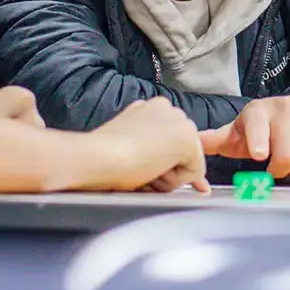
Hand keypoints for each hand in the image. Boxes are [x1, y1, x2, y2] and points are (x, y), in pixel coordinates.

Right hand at [91, 99, 207, 192]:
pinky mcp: (187, 140)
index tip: (145, 168)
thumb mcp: (130, 147)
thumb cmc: (101, 157)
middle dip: (165, 167)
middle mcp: (168, 109)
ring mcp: (180, 122)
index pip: (169, 141)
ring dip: (168, 174)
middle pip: (181, 151)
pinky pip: (194, 173)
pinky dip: (174, 181)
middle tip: (137, 168)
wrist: (95, 156)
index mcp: (151, 108)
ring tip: (141, 169)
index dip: (162, 162)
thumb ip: (152, 150)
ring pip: (188, 162)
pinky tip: (151, 171)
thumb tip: (178, 168)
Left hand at [198, 95, 289, 178]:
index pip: (258, 126)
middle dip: (280, 171)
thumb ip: (216, 140)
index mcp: (257, 111)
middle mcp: (284, 107)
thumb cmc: (262, 127)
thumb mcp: (238, 131)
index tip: (259, 155)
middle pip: (287, 156)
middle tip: (275, 169)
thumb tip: (195, 142)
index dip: (259, 141)